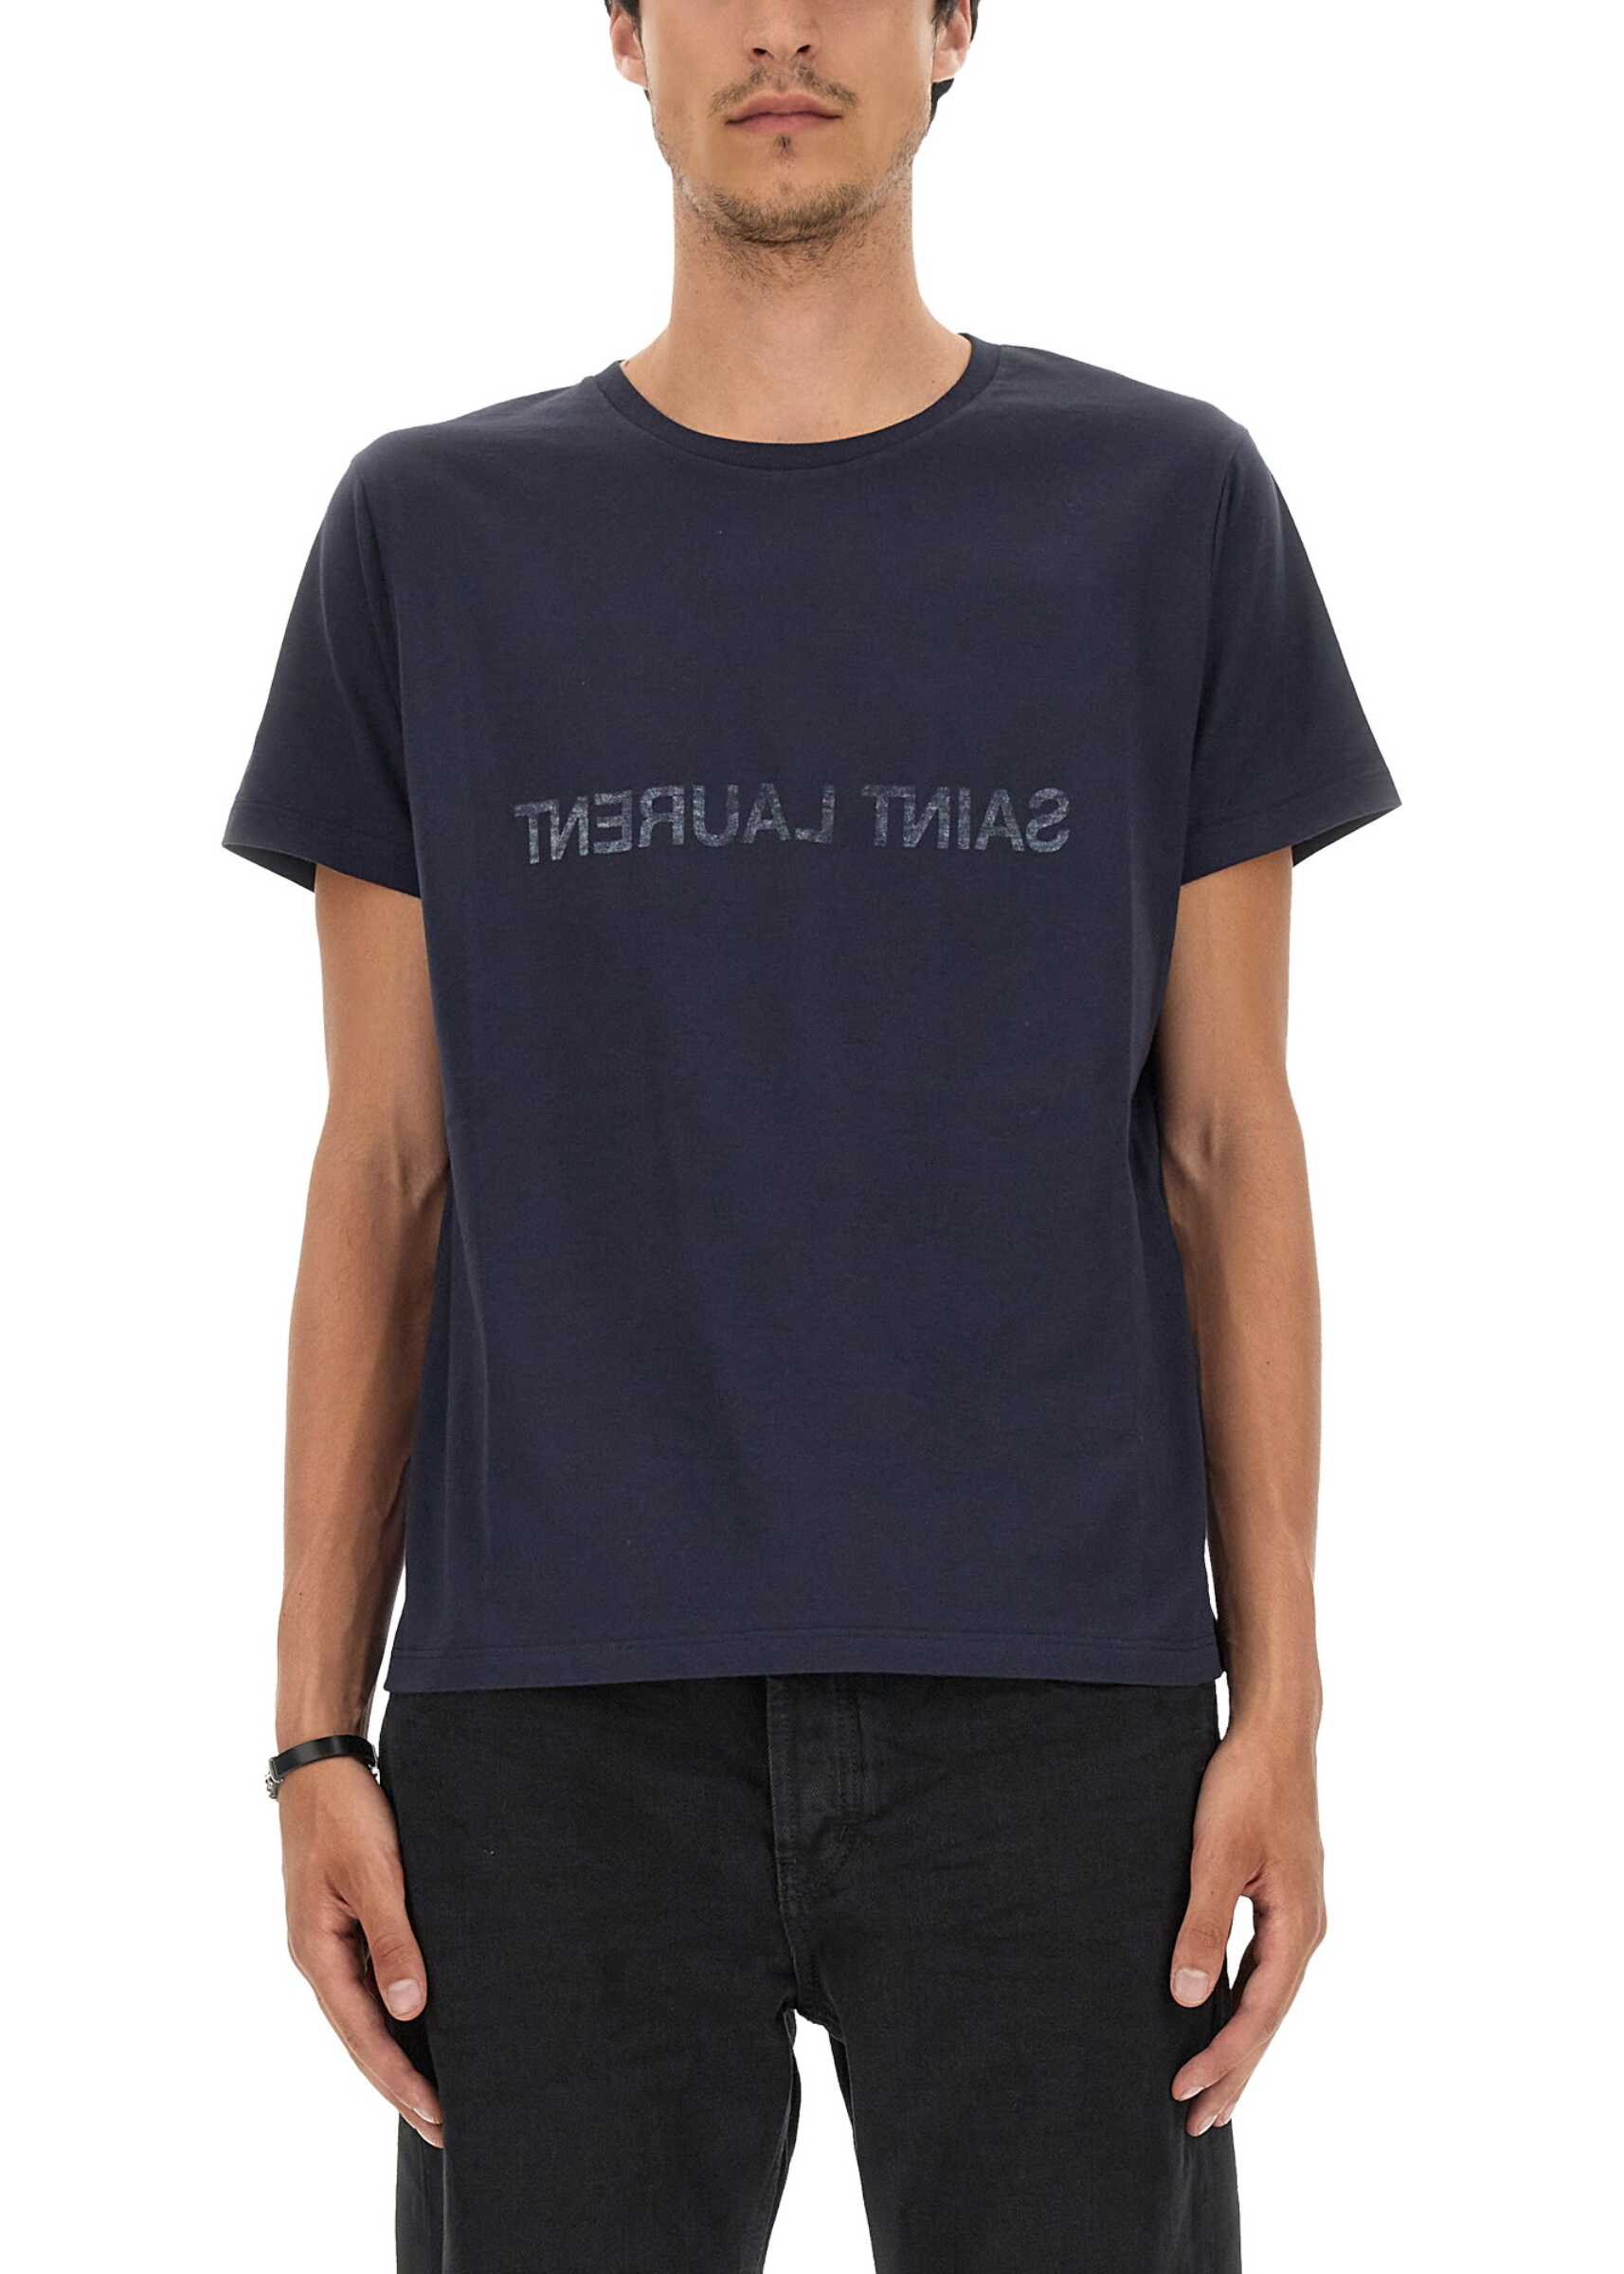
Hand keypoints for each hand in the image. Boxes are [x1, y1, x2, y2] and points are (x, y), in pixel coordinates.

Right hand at [280, 1758, 442, 2146]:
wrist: (321, 1764)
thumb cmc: (346, 1813)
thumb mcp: (374, 1873)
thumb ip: (392, 1940)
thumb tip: (409, 2009)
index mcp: (317, 1953)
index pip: (364, 2035)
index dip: (400, 2080)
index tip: (436, 2116)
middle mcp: (318, 1958)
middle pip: (361, 2037)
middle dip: (400, 2084)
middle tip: (443, 2129)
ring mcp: (328, 1943)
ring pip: (364, 2015)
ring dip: (397, 2055)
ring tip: (434, 2095)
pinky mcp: (342, 1924)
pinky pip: (368, 1985)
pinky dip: (393, 2015)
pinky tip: (419, 2027)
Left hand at [1168, 1724, 1326, 2135]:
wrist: (1277, 1731)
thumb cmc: (1246, 1785)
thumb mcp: (1216, 1854)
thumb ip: (1204, 1925)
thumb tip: (1191, 1998)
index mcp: (1297, 1926)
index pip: (1259, 2014)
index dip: (1223, 2059)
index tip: (1184, 2094)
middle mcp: (1306, 1929)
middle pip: (1270, 2018)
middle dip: (1235, 2072)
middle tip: (1198, 2124)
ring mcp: (1298, 1915)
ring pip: (1268, 1996)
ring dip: (1240, 2043)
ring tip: (1210, 2089)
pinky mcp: (1284, 1898)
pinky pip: (1266, 1969)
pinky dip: (1245, 2004)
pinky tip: (1223, 2014)